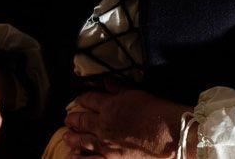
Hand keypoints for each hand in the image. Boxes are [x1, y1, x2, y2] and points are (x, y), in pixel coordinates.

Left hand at [62, 85, 191, 158]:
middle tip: (67, 119)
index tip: (79, 100)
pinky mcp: (111, 158)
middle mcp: (102, 124)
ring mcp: (105, 143)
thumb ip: (119, 89)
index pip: (90, 99)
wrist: (168, 133)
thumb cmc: (156, 112)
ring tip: (66, 136)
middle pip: (82, 120)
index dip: (82, 99)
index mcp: (109, 105)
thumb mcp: (137, 94)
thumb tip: (105, 83)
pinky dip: (81, 157)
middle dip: (74, 119)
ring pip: (82, 140)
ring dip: (72, 138)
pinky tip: (74, 155)